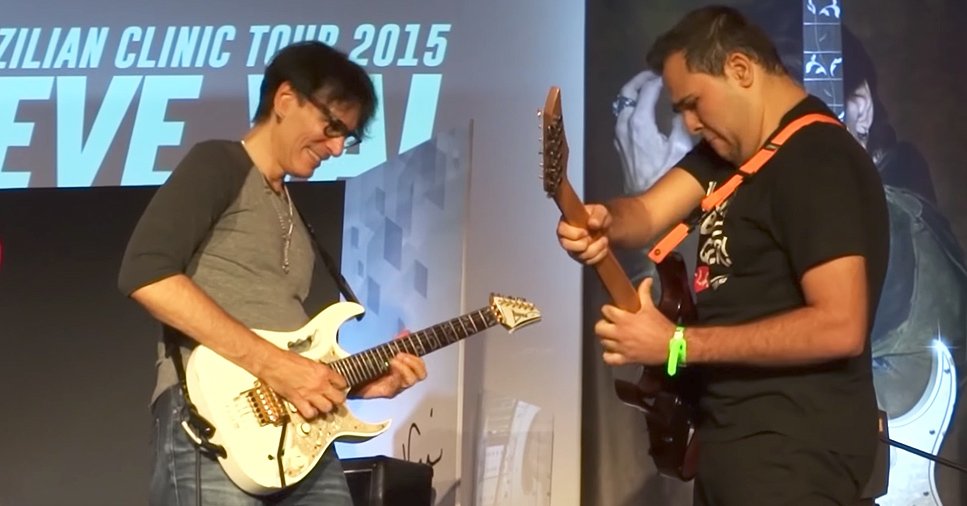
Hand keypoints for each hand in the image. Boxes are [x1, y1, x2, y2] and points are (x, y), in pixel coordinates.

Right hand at [258, 349, 347, 419]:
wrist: (273, 363)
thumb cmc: (287, 359)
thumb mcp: (310, 361)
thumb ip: (319, 370)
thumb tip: (324, 376)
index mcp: (323, 371)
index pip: (342, 382)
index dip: (342, 386)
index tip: (340, 388)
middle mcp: (319, 384)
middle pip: (339, 398)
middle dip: (338, 400)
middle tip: (335, 400)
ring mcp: (309, 393)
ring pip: (327, 408)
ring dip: (326, 408)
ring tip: (323, 406)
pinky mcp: (298, 400)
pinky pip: (310, 413)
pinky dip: (311, 413)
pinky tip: (310, 410)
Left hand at [352, 330, 427, 398]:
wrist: (355, 380)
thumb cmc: (371, 366)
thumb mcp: (385, 351)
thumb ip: (397, 343)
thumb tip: (407, 332)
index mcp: (406, 370)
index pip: (421, 367)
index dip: (417, 359)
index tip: (404, 350)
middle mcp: (404, 379)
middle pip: (421, 375)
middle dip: (413, 362)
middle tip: (400, 355)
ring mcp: (398, 387)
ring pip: (411, 380)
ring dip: (404, 368)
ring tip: (393, 361)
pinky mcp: (389, 392)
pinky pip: (397, 386)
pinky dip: (395, 375)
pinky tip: (387, 368)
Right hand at [557, 203, 611, 264]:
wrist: (604, 229)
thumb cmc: (598, 218)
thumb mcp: (601, 211)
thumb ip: (598, 215)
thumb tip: (592, 224)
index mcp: (565, 223)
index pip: (561, 231)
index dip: (574, 234)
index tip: (586, 231)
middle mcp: (565, 238)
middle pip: (567, 246)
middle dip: (584, 244)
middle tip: (593, 237)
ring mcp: (572, 250)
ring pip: (580, 256)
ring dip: (596, 248)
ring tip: (604, 239)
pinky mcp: (580, 258)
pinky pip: (588, 262)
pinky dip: (599, 255)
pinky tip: (604, 247)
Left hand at [595, 277, 675, 365]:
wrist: (672, 345)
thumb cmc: (661, 326)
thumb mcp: (651, 307)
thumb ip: (645, 293)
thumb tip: (647, 280)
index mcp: (624, 319)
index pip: (605, 310)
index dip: (608, 309)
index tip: (613, 310)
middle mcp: (619, 333)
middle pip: (599, 328)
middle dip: (603, 324)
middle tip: (611, 323)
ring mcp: (621, 347)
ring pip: (603, 342)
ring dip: (607, 338)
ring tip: (613, 336)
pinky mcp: (626, 359)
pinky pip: (609, 359)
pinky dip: (609, 355)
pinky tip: (614, 350)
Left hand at [614, 70, 693, 193]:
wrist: (646, 199)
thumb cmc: (665, 173)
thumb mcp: (681, 147)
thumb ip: (682, 123)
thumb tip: (684, 106)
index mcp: (640, 122)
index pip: (646, 90)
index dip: (657, 79)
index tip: (668, 73)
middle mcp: (625, 124)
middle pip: (627, 93)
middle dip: (640, 81)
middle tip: (653, 74)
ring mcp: (619, 134)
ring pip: (621, 104)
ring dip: (633, 93)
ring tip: (649, 87)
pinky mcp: (619, 143)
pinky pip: (621, 116)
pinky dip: (630, 106)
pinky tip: (642, 107)